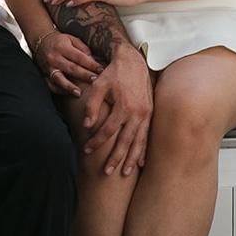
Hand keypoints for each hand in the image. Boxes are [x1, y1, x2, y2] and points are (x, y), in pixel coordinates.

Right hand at [35, 30, 103, 96]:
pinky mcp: (44, 75)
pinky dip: (60, 90)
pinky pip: (51, 85)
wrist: (41, 42)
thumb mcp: (71, 39)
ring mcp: (48, 68)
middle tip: (96, 81)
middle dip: (84, 75)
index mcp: (62, 47)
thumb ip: (82, 48)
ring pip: (59, 79)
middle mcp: (54, 58)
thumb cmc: (60, 41)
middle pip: (71, 68)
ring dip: (70, 87)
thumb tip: (93, 60)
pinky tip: (69, 93)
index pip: (79, 57)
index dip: (91, 64)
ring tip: (79, 93)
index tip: (101, 70)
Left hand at [80, 46, 151, 176]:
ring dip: (131, 159)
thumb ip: (92, 105)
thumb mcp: (99, 85)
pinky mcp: (150, 113)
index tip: (86, 150)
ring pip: (138, 142)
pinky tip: (141, 162)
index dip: (96, 141)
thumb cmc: (114, 73)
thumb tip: (87, 126)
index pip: (107, 130)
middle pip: (125, 141)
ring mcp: (145, 114)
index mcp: (123, 106)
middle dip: (115, 158)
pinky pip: (147, 136)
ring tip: (124, 174)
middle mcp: (137, 113)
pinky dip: (143, 150)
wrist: (134, 61)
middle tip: (106, 173)